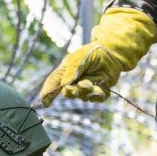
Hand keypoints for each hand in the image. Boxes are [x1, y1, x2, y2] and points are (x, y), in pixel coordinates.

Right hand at [39, 7, 156, 104]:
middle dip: (71, 92)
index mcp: (66, 72)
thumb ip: (72, 71)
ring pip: (82, 97)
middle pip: (68, 93)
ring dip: (85, 90)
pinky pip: (96, 99)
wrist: (111, 53)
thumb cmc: (92, 53)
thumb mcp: (79, 58)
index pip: (54, 83)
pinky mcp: (99, 91)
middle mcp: (74, 82)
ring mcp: (86, 88)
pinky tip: (100, 87)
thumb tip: (64, 86)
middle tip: (74, 89)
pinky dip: (97, 95)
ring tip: (90, 83)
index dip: (47, 94)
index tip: (44, 103)